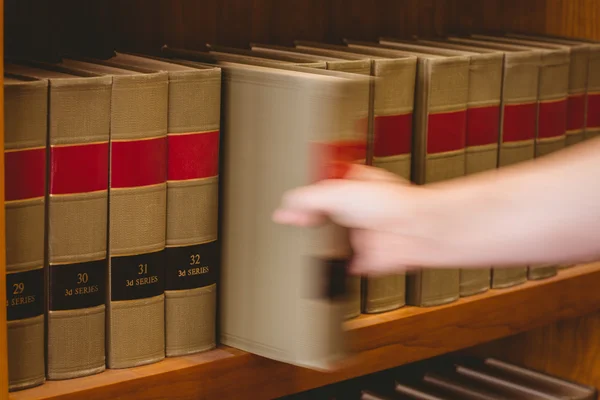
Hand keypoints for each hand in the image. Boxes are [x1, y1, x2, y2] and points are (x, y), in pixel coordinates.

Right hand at [272, 164, 437, 275]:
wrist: (414, 231)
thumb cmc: (391, 203)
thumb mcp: (335, 193)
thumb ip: (306, 200)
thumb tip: (285, 209)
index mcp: (352, 184)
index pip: (319, 188)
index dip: (303, 196)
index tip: (287, 206)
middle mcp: (357, 208)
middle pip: (323, 215)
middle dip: (308, 221)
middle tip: (295, 224)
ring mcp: (362, 233)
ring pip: (333, 240)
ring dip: (321, 244)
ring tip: (307, 244)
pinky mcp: (367, 257)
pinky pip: (346, 265)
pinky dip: (336, 267)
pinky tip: (327, 264)